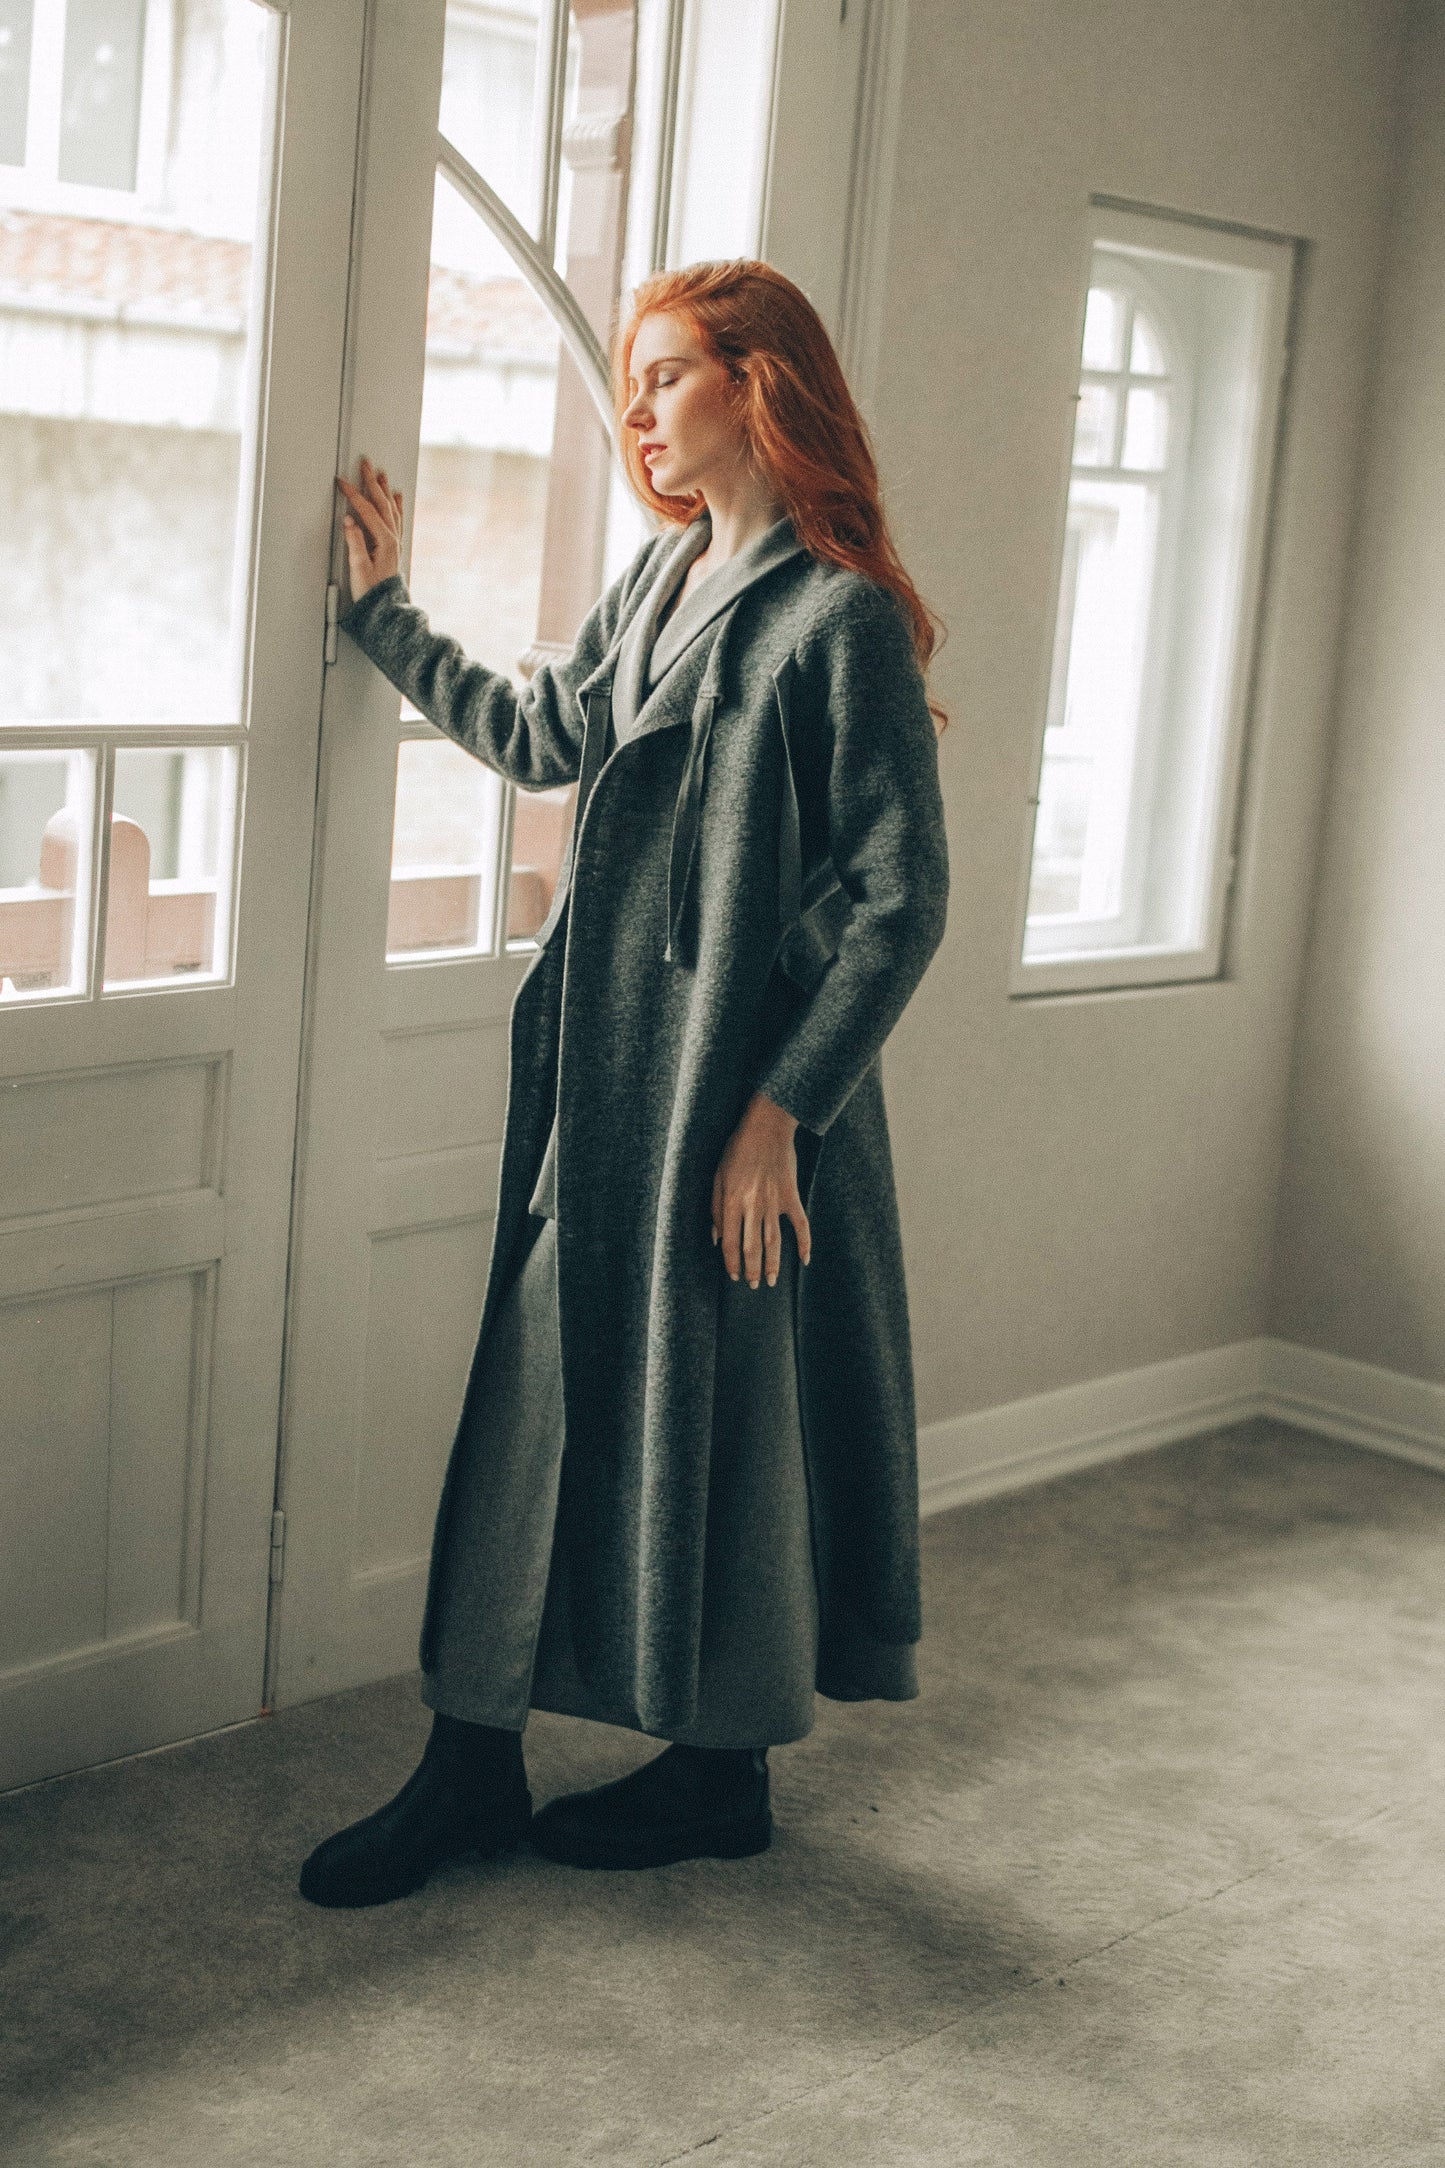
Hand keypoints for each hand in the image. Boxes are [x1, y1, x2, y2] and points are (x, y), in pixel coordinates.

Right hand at [335, 455, 403, 600]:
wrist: (385, 609)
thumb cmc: (371, 592)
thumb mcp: (358, 568)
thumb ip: (355, 542)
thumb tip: (349, 521)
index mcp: (384, 541)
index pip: (366, 510)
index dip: (353, 494)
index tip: (342, 482)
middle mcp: (392, 538)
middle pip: (382, 503)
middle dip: (372, 481)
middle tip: (365, 463)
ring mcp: (395, 541)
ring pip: (391, 508)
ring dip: (384, 489)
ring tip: (380, 473)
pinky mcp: (393, 546)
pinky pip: (397, 518)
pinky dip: (396, 505)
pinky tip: (396, 496)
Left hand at [711, 1092, 811, 1287]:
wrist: (766, 1128)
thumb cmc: (737, 1150)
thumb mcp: (717, 1177)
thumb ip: (715, 1209)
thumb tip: (716, 1238)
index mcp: (732, 1202)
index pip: (731, 1242)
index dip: (731, 1262)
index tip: (733, 1275)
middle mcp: (753, 1206)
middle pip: (752, 1247)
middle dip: (751, 1270)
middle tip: (752, 1285)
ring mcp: (774, 1202)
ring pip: (774, 1242)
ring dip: (772, 1264)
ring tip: (771, 1281)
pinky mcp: (791, 1196)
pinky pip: (800, 1224)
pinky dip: (804, 1243)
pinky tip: (805, 1260)